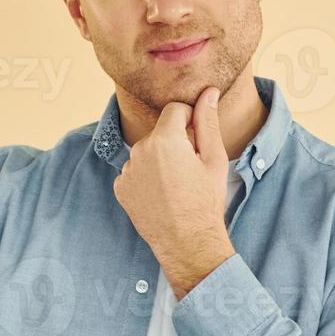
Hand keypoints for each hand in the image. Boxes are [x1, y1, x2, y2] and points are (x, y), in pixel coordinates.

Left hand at [112, 84, 236, 298]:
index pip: (175, 110)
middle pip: (160, 132)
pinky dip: (147, 178)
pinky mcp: (121, 188)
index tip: (198, 142)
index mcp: (164, 139)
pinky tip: (162, 195)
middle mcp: (139, 150)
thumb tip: (209, 92)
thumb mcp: (213, 159)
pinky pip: (136, 171)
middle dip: (175, 143)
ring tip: (176, 186)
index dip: (190, 122)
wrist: (187, 243)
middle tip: (190, 170)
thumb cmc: (205, 201)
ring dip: (160, 161)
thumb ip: (207, 121)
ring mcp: (127, 170)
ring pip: (147, 152)